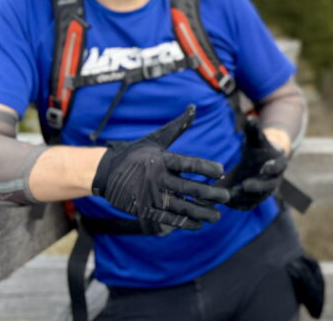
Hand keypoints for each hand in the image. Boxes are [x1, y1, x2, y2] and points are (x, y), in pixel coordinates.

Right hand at [91, 104, 229, 229]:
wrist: (106, 171)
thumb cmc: (136, 153)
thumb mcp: (156, 138)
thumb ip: (178, 127)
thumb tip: (193, 108)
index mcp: (162, 159)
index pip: (190, 163)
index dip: (207, 168)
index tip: (221, 171)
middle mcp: (158, 178)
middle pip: (190, 188)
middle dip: (211, 194)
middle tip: (227, 197)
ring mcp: (151, 195)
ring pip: (182, 206)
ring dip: (202, 212)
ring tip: (217, 216)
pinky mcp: (144, 210)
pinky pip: (167, 218)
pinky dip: (184, 222)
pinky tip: (198, 224)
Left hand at [222, 122, 288, 209]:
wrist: (261, 164)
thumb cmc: (259, 150)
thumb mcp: (256, 140)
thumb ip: (254, 131)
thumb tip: (251, 118)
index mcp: (278, 164)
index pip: (279, 167)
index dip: (273, 167)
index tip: (264, 167)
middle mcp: (274, 181)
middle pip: (268, 187)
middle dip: (257, 186)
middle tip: (244, 186)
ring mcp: (265, 193)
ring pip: (257, 198)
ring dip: (245, 198)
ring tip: (229, 194)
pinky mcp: (255, 201)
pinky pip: (248, 206)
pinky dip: (238, 205)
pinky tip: (226, 203)